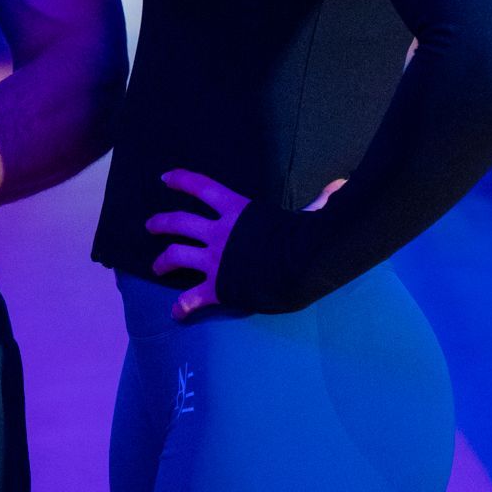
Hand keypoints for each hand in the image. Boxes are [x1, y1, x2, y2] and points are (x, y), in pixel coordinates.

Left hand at [148, 170, 346, 321]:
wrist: (298, 266)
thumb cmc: (304, 237)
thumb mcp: (308, 214)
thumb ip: (318, 202)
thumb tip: (341, 185)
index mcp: (237, 210)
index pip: (202, 188)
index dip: (182, 181)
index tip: (165, 178)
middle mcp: (218, 232)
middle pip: (179, 223)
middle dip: (162, 223)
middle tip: (150, 226)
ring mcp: (214, 260)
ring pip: (176, 255)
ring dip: (163, 260)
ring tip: (156, 266)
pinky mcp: (217, 286)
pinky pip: (193, 297)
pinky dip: (183, 305)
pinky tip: (176, 312)